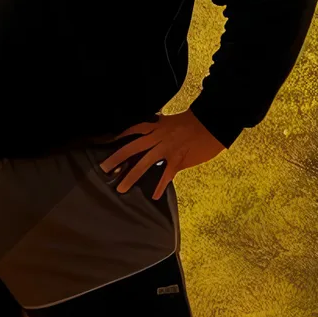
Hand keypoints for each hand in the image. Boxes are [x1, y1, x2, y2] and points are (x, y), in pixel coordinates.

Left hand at [99, 110, 225, 198]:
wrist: (214, 121)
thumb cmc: (195, 121)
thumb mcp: (172, 120)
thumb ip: (160, 125)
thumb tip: (153, 127)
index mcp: (157, 126)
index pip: (134, 130)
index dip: (121, 137)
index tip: (108, 145)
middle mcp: (158, 137)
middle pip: (132, 148)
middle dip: (117, 158)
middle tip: (103, 168)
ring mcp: (167, 149)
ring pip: (145, 163)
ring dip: (132, 176)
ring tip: (121, 188)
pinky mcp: (179, 159)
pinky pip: (167, 174)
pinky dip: (160, 185)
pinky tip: (154, 195)